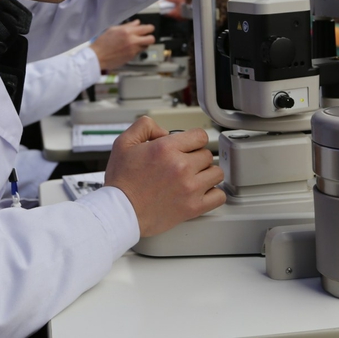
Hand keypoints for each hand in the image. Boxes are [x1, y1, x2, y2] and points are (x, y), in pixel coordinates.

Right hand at [90, 20, 155, 71]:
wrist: (98, 56)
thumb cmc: (102, 43)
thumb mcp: (113, 29)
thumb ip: (127, 26)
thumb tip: (137, 23)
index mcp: (127, 31)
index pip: (147, 28)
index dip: (149, 28)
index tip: (149, 28)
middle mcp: (132, 41)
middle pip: (151, 39)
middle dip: (150, 37)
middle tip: (146, 36)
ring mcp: (133, 50)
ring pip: (146, 46)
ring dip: (143, 44)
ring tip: (136, 43)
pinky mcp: (131, 57)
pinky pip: (139, 52)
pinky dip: (136, 50)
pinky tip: (129, 48)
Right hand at [104, 117, 225, 236]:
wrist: (120, 212)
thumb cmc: (121, 182)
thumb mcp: (124, 143)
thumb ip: (145, 126)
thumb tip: (164, 130)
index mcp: (166, 149)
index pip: (200, 136)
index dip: (193, 140)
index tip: (187, 147)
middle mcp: (181, 167)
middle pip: (207, 154)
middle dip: (196, 157)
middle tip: (184, 165)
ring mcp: (189, 188)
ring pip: (216, 173)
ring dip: (207, 174)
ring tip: (194, 177)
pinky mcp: (193, 207)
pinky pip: (219, 196)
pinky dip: (214, 194)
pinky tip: (202, 192)